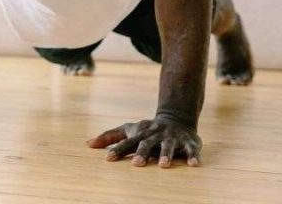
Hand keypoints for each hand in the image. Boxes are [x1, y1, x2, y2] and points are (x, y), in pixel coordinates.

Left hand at [87, 115, 201, 167]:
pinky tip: (194, 165)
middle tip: (136, 164)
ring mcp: (172, 138)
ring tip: (163, 165)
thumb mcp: (129, 130)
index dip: (117, 150)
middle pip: (146, 144)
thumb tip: (88, 144)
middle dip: (142, 153)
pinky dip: (193, 156)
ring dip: (165, 155)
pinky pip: (191, 149)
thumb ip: (110, 136)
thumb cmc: (147, 129)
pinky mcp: (189, 142)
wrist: (176, 117)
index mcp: (140, 134)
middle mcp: (155, 135)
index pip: (126, 142)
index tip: (108, 158)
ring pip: (168, 146)